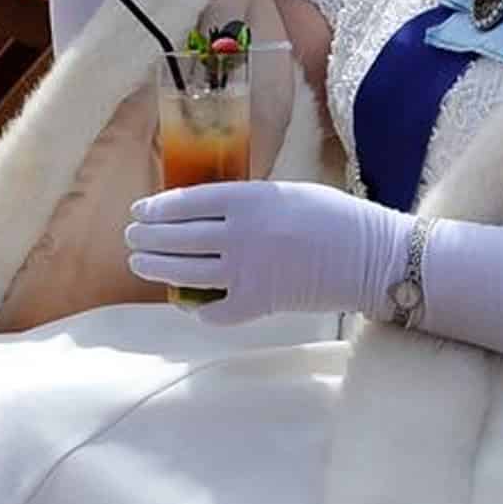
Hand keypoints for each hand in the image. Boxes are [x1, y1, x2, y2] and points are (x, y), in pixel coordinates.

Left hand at [125, 181, 412, 325]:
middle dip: (148, 238)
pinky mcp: (258, 303)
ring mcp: (247, 271)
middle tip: (133, 238)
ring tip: (142, 264)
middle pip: (178, 237)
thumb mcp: (286, 193)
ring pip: (184, 272)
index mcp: (249, 199)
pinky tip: (190, 303)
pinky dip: (199, 308)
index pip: (187, 202)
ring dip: (157, 268)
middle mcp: (241, 233)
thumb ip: (247, 202)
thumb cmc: (334, 216)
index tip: (140, 210)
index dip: (158, 208)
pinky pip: (214, 311)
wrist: (370, 255)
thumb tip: (207, 211)